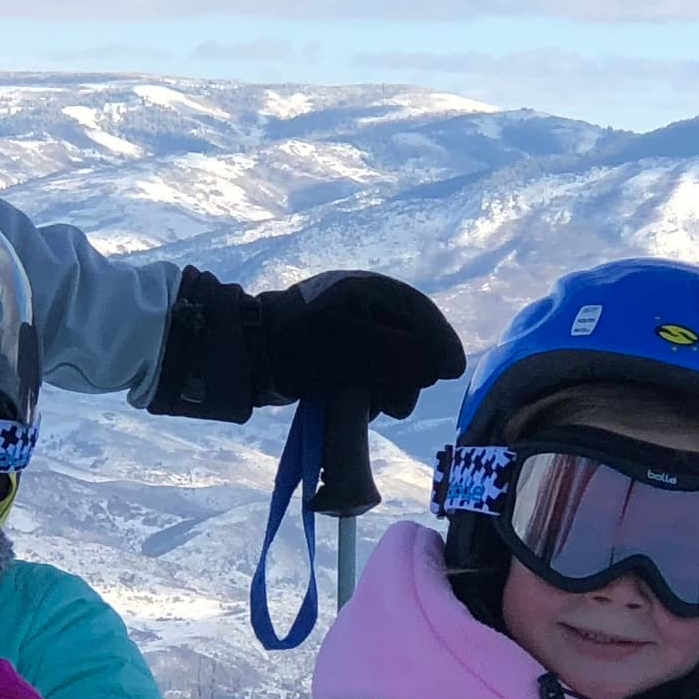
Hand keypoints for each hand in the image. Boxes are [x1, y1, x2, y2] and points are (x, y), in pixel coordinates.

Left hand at [147, 268, 462, 424]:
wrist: (246, 356)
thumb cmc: (299, 346)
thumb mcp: (356, 350)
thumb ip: (403, 355)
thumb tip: (444, 366)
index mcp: (369, 292)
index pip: (420, 314)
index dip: (440, 344)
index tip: (451, 372)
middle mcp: (362, 306)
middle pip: (408, 342)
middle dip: (407, 374)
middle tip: (395, 403)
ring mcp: (347, 328)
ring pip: (388, 362)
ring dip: (386, 387)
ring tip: (372, 407)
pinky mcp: (334, 352)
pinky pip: (366, 372)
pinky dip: (367, 390)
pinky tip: (357, 406)